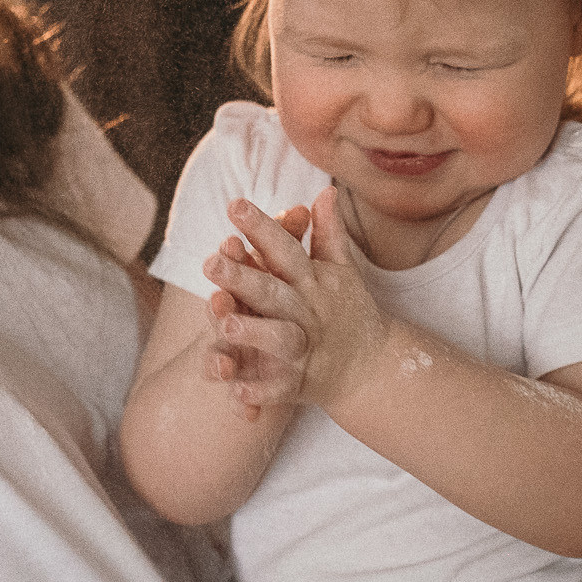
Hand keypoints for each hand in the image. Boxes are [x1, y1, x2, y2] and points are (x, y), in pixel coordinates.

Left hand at [208, 188, 392, 412]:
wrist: (371, 366)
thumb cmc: (348, 311)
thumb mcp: (341, 270)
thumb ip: (329, 233)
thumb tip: (326, 189)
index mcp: (313, 281)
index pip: (284, 249)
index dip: (261, 228)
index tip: (233, 205)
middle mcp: (308, 312)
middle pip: (274, 292)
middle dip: (243, 277)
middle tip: (210, 261)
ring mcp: (306, 349)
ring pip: (278, 339)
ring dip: (254, 332)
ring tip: (225, 323)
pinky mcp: (302, 383)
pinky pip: (280, 388)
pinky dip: (260, 392)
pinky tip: (236, 389)